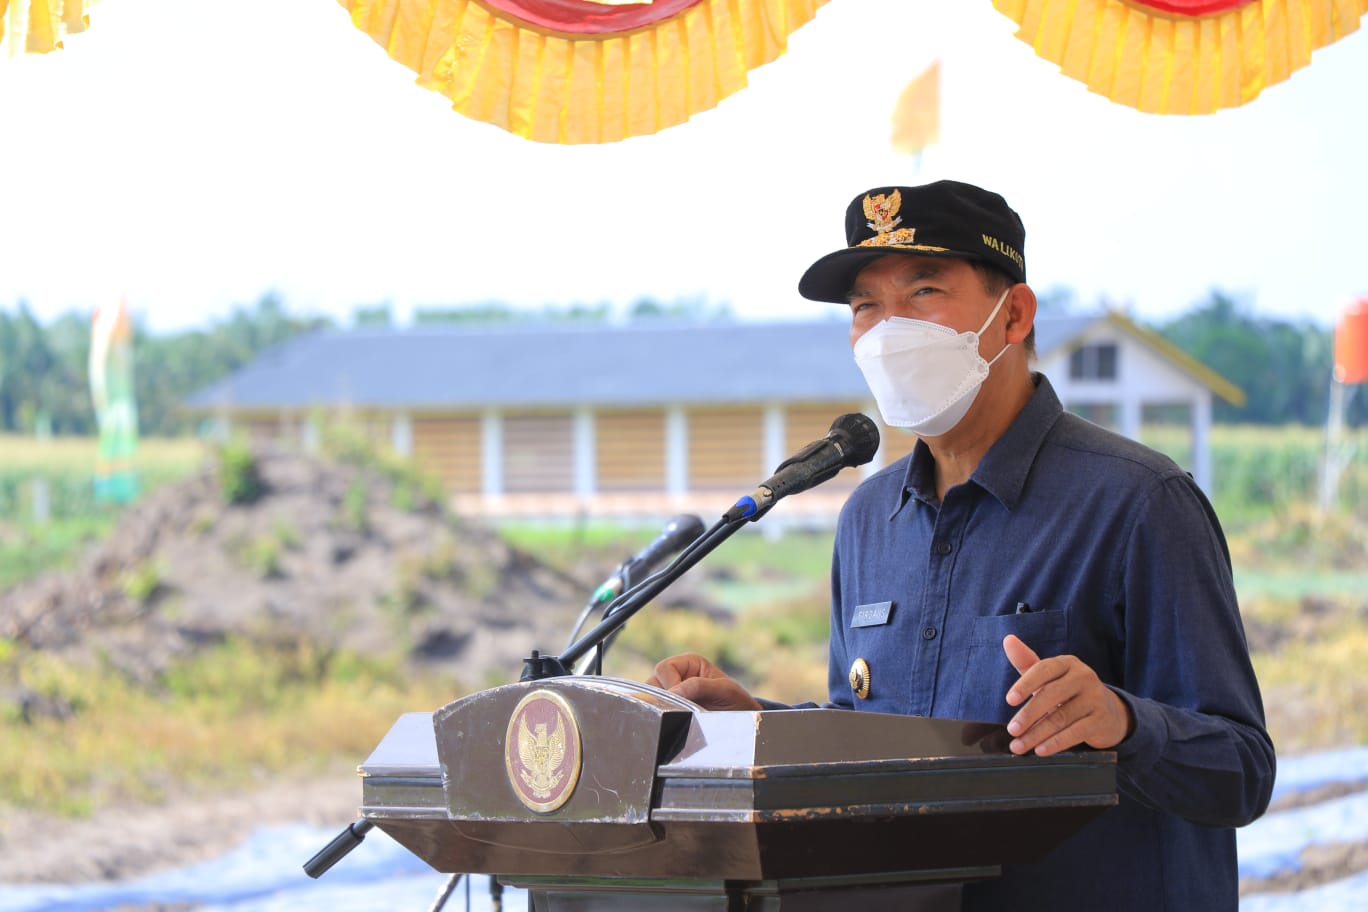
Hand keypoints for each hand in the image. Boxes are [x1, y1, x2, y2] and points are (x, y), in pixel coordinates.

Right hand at [646, 653, 762, 710]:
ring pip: (651, 697)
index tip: (682, 699)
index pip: (664, 668)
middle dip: (664, 698)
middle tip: (681, 710)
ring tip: (680, 716)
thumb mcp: (724, 690)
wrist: (743, 721)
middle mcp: (678, 675)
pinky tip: (673, 722)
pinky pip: (655, 710)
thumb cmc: (736, 701)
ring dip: (662, 708)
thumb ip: (699, 686)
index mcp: (690, 663)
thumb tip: (673, 691)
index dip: (670, 684)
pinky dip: (661, 716)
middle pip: (653, 682)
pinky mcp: (670, 708)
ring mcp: (673, 692)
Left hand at [1002, 634, 1133, 756]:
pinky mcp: (1100, 719)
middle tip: (1012, 730)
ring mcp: (1094, 698)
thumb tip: (1008, 640)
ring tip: (1019, 746)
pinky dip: (1056, 743)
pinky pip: (1075, 732)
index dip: (1025, 684)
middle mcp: (1083, 677)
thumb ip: (1027, 662)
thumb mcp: (1049, 677)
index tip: (1009, 700)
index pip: (1043, 670)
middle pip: (1051, 695)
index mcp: (1067, 663)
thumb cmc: (1069, 691)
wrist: (1108, 712)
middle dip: (1028, 715)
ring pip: (1061, 717)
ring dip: (1037, 734)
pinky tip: (1040, 750)